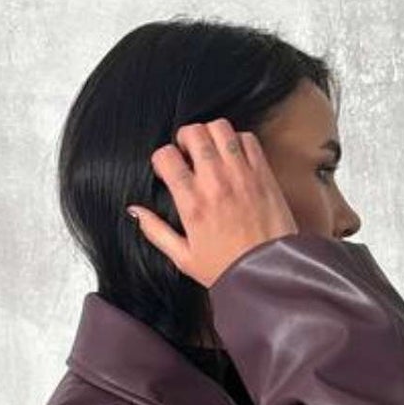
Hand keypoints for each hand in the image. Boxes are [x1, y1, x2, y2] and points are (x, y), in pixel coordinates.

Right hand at [128, 120, 299, 289]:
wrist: (268, 276)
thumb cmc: (227, 270)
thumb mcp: (184, 258)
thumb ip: (156, 231)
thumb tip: (135, 211)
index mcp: (192, 203)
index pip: (167, 156)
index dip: (162, 158)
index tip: (167, 169)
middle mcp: (215, 182)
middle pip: (193, 133)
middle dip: (185, 138)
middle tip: (187, 153)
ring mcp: (241, 175)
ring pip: (220, 128)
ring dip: (210, 133)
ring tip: (210, 150)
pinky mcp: (263, 174)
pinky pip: (248, 139)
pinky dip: (238, 140)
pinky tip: (234, 156)